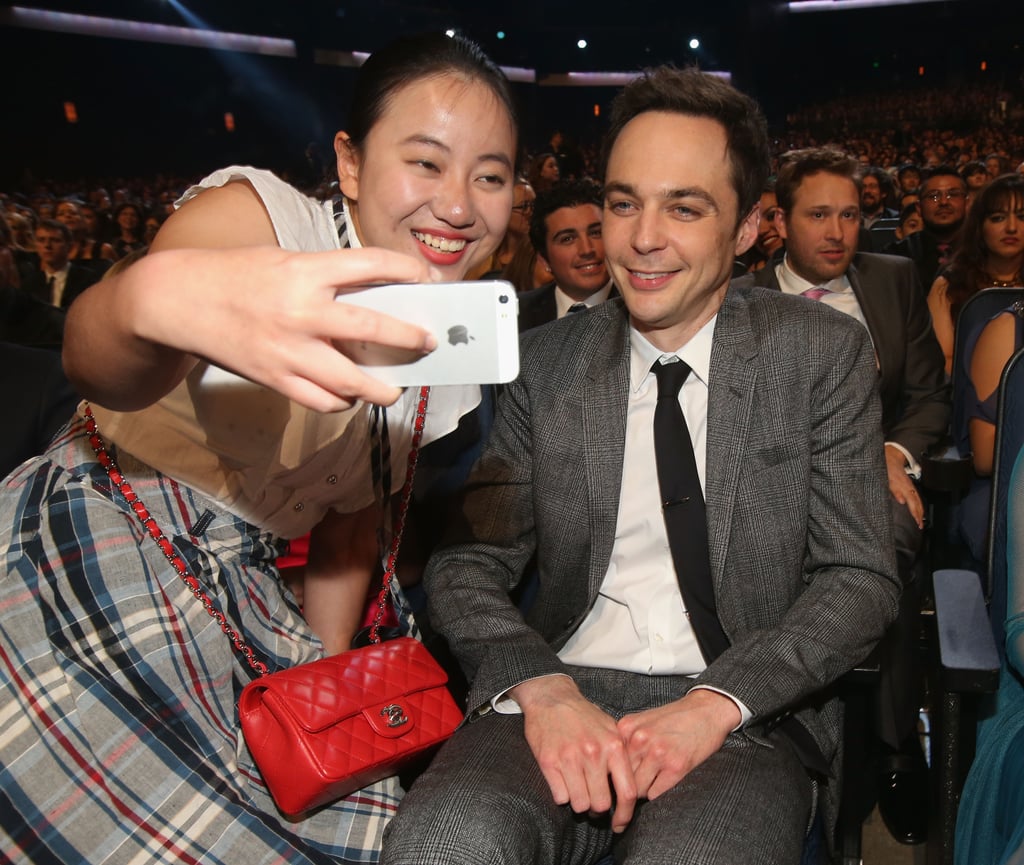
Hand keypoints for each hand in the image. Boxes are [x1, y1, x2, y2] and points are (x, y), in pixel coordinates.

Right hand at [153, 246, 440, 410]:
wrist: (176, 300)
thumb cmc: (234, 276)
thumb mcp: (283, 262)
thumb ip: (324, 281)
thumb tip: (372, 304)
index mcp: (304, 271)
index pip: (369, 264)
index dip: (404, 269)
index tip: (424, 279)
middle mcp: (301, 311)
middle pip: (372, 329)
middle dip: (408, 338)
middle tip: (427, 342)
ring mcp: (288, 349)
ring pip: (351, 380)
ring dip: (381, 388)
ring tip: (395, 388)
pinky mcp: (274, 378)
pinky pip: (320, 400)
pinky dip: (341, 401)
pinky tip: (350, 396)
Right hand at [511, 676, 637, 832]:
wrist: (551, 697)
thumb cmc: (583, 715)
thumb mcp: (610, 728)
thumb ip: (621, 755)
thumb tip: (631, 788)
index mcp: (613, 746)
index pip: (627, 792)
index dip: (625, 815)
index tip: (620, 825)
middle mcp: (593, 753)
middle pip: (601, 804)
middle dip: (597, 809)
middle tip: (593, 802)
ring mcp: (570, 758)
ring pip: (580, 804)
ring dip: (579, 802)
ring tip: (578, 790)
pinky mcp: (548, 761)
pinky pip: (560, 796)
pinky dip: (562, 795)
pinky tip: (563, 782)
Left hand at [617, 688, 737, 801]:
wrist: (706, 710)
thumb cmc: (675, 718)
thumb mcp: (643, 722)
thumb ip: (627, 741)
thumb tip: (610, 770)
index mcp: (627, 728)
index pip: (609, 762)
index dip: (613, 775)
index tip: (615, 784)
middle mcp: (640, 739)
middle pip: (622, 777)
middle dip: (626, 787)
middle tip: (634, 789)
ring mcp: (658, 752)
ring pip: (637, 790)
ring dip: (643, 792)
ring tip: (651, 784)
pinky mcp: (676, 766)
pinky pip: (655, 794)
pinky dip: (658, 793)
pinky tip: (664, 782)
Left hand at [885, 446, 923, 528]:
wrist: (891, 458)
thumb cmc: (887, 469)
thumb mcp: (887, 480)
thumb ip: (894, 491)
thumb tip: (902, 501)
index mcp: (904, 487)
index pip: (912, 503)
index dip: (915, 513)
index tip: (917, 522)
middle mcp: (909, 487)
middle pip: (917, 503)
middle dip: (920, 514)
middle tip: (920, 525)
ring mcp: (910, 486)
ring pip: (918, 500)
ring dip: (920, 511)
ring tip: (920, 521)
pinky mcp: (909, 485)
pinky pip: (916, 497)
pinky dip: (918, 504)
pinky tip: (917, 510)